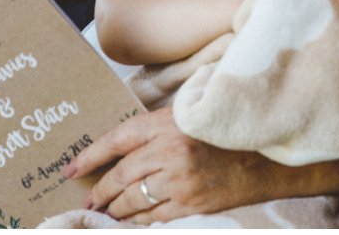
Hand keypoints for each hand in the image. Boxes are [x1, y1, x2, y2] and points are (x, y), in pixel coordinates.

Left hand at [66, 107, 282, 220]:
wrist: (267, 157)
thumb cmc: (227, 133)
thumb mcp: (193, 116)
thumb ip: (159, 126)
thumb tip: (121, 146)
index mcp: (169, 123)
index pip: (118, 139)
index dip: (90, 156)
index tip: (70, 170)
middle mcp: (171, 151)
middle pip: (121, 175)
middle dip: (100, 191)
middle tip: (88, 200)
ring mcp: (180, 179)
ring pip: (132, 199)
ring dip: (114, 209)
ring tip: (104, 213)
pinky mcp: (191, 202)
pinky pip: (152, 216)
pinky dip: (136, 221)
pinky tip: (128, 222)